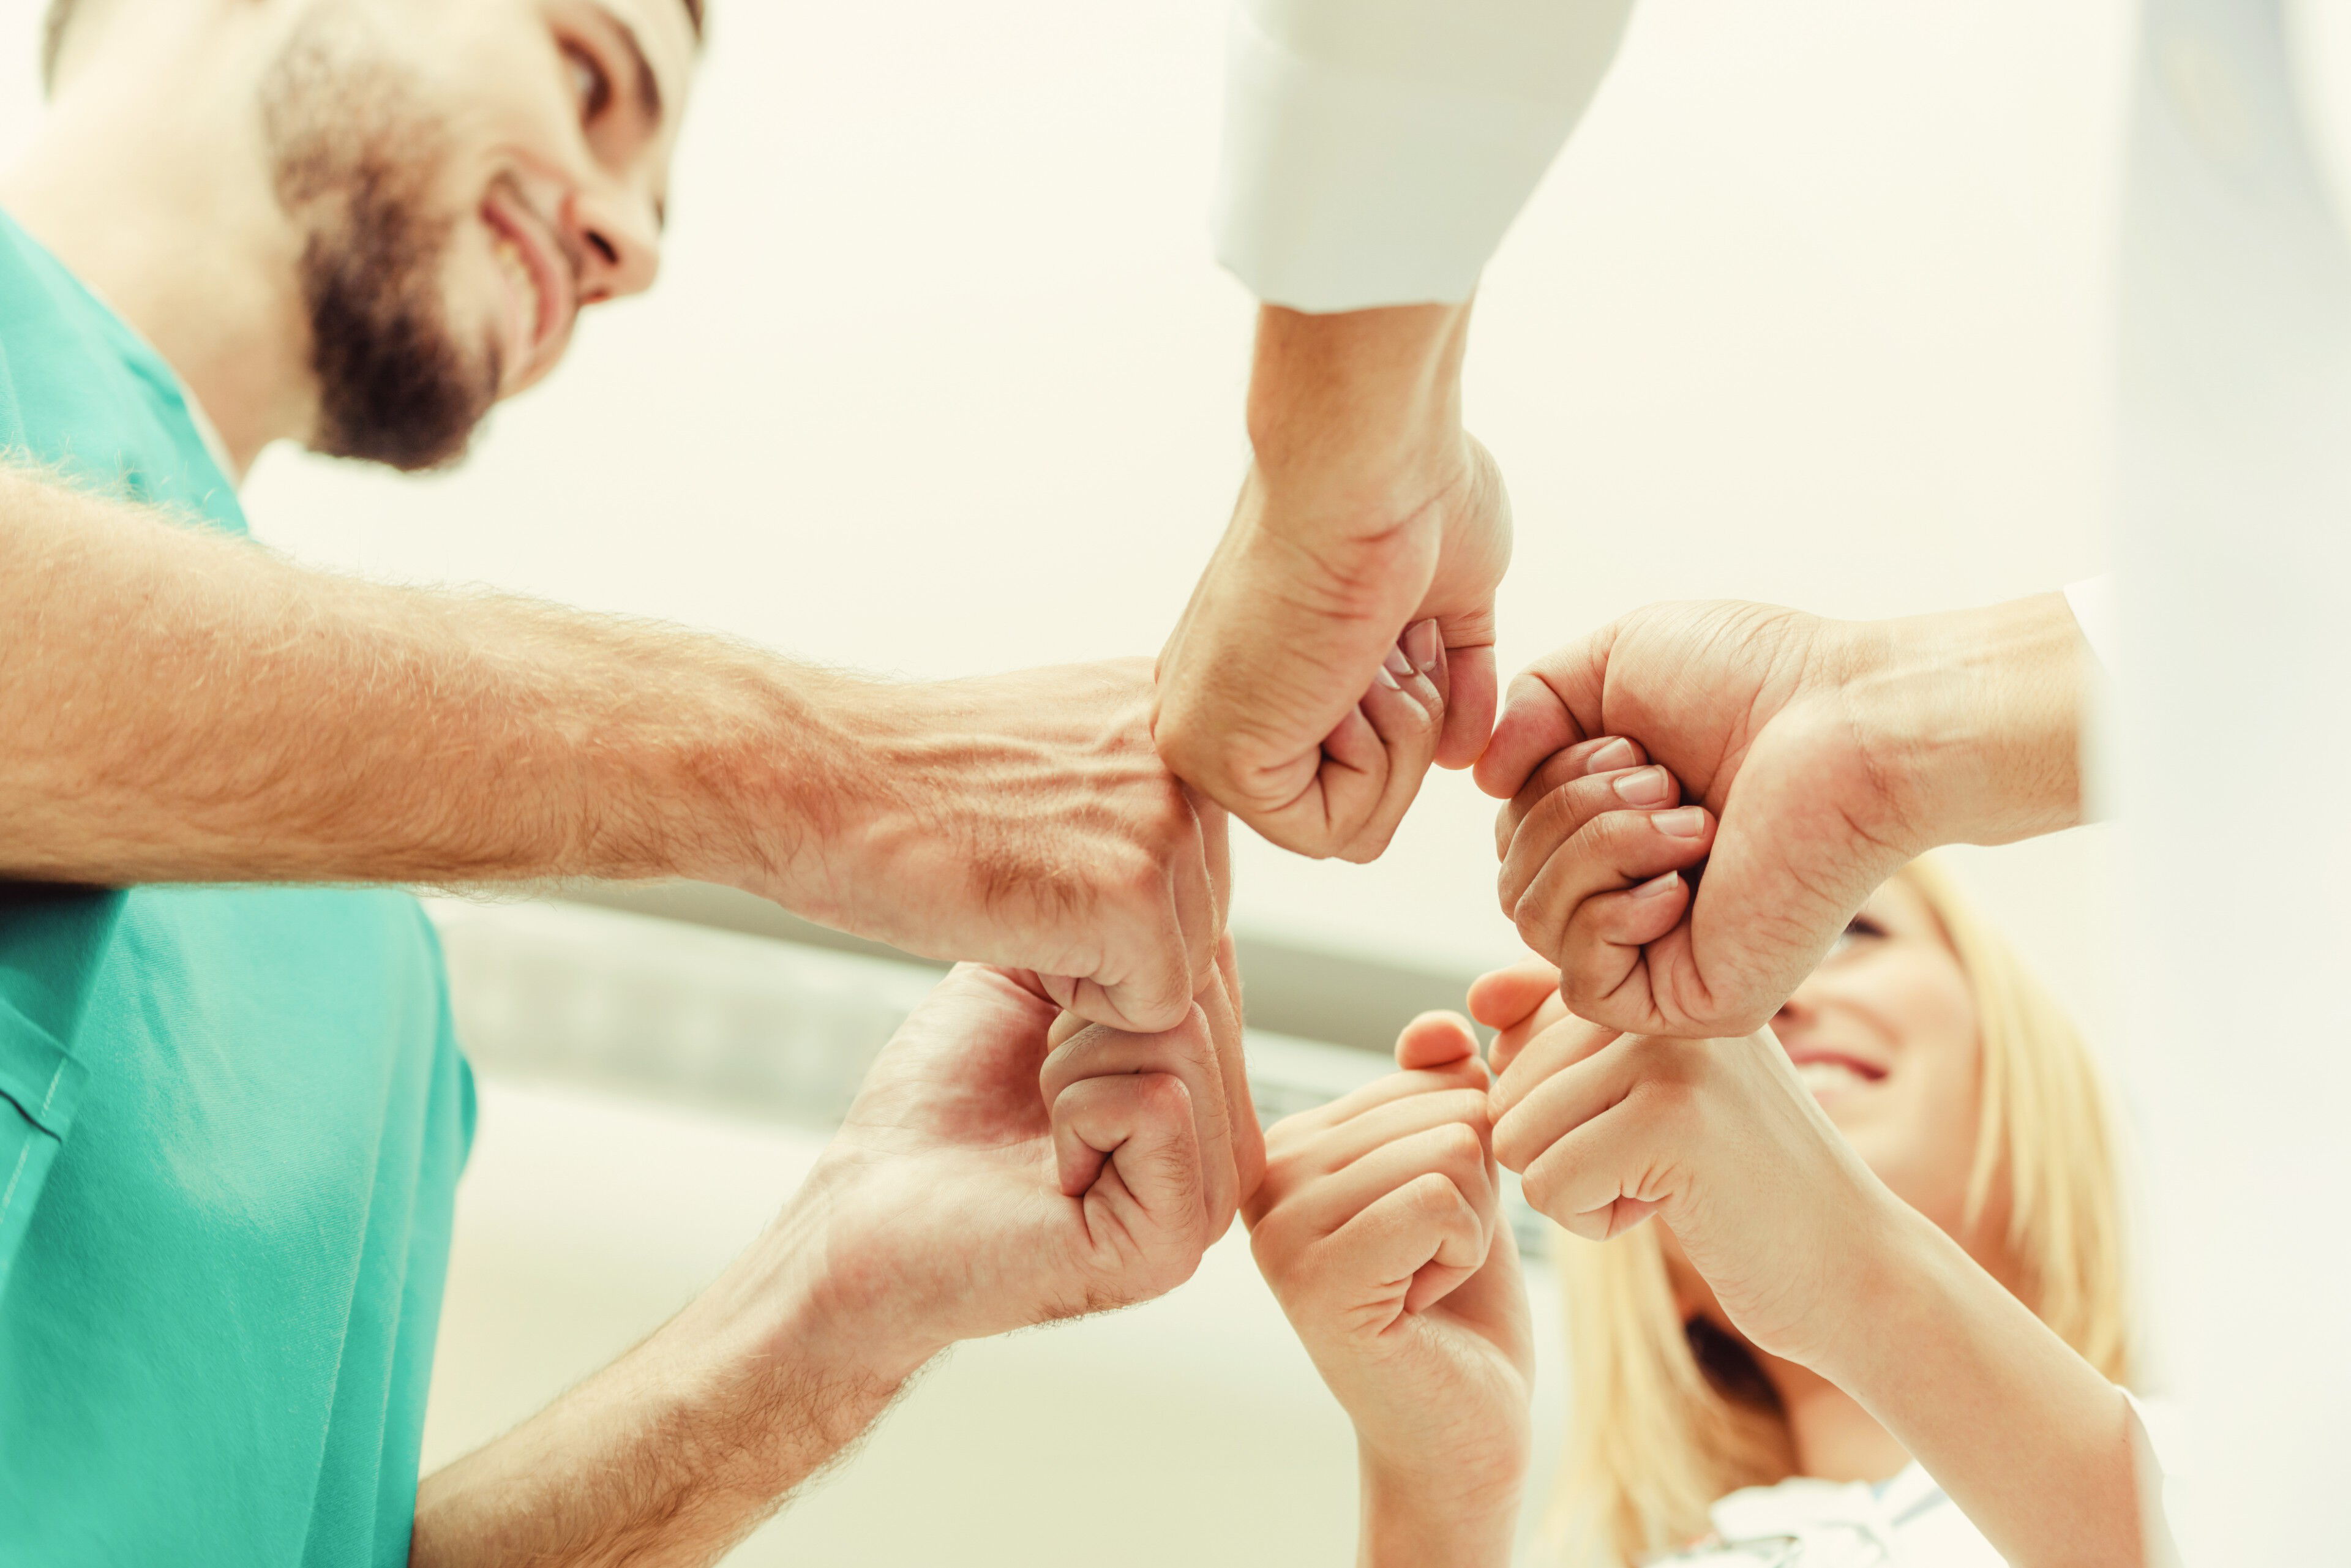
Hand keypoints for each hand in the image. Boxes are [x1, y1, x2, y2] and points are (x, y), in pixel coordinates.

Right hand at [766, 657, 1229, 1033]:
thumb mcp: (1054, 748)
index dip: (1112, 886)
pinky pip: (1151, 1008)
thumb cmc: (909, 782)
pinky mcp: (1135, 896)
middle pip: (1202, 914)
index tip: (1033, 846)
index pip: (1199, 856)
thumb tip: (1187, 850)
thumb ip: (1134, 783)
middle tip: (1015, 874)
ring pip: (1183, 964)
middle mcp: (1192, 755)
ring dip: (1094, 962)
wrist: (813, 779)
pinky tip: (1010, 927)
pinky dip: (1076, 998)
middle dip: (1115, 929)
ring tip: (1010, 893)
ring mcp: (1169, 822)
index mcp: (1176, 710)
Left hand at [780, 941, 1262, 1372]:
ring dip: (1071, 1063)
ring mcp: (1210, 1203)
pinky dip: (1075, 1108)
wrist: (864, 1211)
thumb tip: (1178, 867)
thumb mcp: (1041, 985)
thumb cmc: (938, 1104)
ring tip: (1039, 1125)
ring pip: (1178, 1035)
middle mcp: (1229, 1153)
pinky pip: (1157, 1099)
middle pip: (1196, 993)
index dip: (1102, 971)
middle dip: (1086, 1017)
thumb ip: (1119, 935)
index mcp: (1211, 1097)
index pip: (1205, 964)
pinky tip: (1049, 1169)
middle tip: (1032, 1093)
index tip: (1042, 1041)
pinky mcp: (1175, 1241)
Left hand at [1155, 304, 1509, 861]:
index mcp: (1258, 674)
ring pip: (1353, 830)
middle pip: (1358, 810)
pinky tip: (1354, 673)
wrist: (1372, 455)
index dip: (1419, 712)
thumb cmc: (1411, 492)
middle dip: (1414, 729)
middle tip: (1393, 639)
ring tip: (1376, 648)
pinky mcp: (1218, 762)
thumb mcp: (1446, 599)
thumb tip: (1460, 757)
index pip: (1352, 772)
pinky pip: (1336, 832)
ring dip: (1405, 740)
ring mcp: (1209, 741)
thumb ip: (1450, 682)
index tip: (1407, 627)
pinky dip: (1381, 760)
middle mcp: (1220, 711)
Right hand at [1246, 1013, 1532, 1562]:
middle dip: (1476, 1186)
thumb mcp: (1459, 1171)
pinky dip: (1465, 1251)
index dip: (1469, 1150)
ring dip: (1474, 1224)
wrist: (1462, 1430)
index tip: (1425, 1226)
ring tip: (1425, 1280)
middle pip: (1444, 1106)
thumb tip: (1440, 1027)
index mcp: (1292, 1141)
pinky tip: (1422, 1302)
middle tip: (1430, 1263)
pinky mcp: (1316, 1281)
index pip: (1430, 1073)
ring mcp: (1282, 1228)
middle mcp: (1268, 1175)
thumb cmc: (1462, 1304)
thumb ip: (1442, 1087)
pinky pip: (1441, 1201)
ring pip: (1449, 1148)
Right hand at [1477, 596, 2088, 1035]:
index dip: (1542, 783)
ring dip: (1597, 844)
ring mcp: (1662, 954)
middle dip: (1567, 808)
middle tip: (1662, 775)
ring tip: (1688, 813)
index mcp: (1622, 830)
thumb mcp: (1609, 663)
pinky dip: (1612, 906)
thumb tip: (1482, 779)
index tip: (1626, 739)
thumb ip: (1529, 707)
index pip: (1514, 837)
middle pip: (1513, 878)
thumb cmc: (1758, 680)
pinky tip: (1687, 871)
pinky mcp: (1690, 1000)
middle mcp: (1638, 897)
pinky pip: (1581, 976)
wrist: (1857, 722)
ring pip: (1534, 922)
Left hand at [1481, 962, 1894, 1369]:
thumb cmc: (1738, 1182)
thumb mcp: (1649, 1089)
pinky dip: (1594, 1221)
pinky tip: (1671, 1210)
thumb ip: (1562, 1036)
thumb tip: (1475, 1001)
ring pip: (1514, 1135)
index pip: (1516, 1023)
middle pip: (1505, 1087)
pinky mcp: (1671, 1120)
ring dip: (1576, 1186)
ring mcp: (1669, 1051)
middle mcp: (1661, 996)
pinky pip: (1547, 1184)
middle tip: (1662, 1162)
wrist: (1855, 1268)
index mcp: (1656, 977)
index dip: (1555, 1102)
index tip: (1640, 1120)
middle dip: (1562, 1149)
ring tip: (1666, 1181)